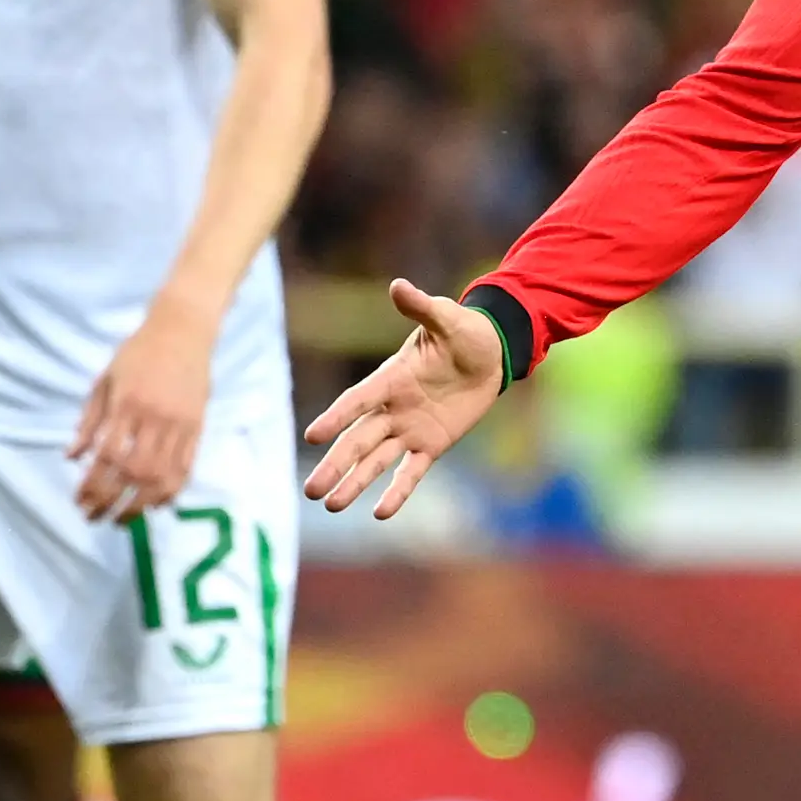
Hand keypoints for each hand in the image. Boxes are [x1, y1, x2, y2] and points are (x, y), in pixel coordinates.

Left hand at [72, 298, 215, 522]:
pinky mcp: (198, 427)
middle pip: (133, 472)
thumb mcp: (104, 380)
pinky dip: (171, 490)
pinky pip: (186, 467)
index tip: (80, 502)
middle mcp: (155, 418)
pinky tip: (157, 504)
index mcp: (127, 404)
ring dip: (141, 503)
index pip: (106, 456)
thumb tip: (71, 457)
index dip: (92, 484)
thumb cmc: (138, 352)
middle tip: (96, 518)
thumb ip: (89, 421)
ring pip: (162, 475)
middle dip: (113, 501)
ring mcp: (180, 425)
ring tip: (125, 519)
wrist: (184, 331)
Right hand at [302, 278, 507, 518]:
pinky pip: (411, 471)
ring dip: (355, 482)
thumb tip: (399, 286)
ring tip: (331, 506)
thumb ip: (422, 308)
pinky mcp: (431, 444)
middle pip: (357, 440)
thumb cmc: (465, 332)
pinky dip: (398, 492)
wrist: (490, 354)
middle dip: (336, 464)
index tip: (312, 436)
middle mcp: (393, 408)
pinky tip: (380, 514)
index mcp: (391, 378)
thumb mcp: (447, 318)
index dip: (336, 417)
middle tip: (310, 491)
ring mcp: (410, 429)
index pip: (358, 401)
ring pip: (376, 461)